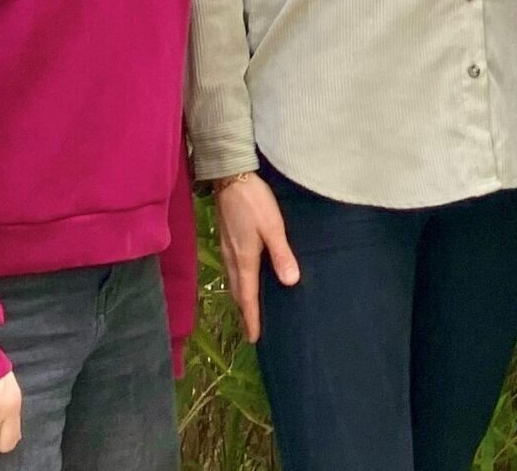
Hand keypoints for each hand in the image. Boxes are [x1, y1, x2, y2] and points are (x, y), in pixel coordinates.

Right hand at [215, 173, 301, 341]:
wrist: (230, 177)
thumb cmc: (253, 202)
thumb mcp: (272, 227)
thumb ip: (281, 254)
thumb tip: (290, 282)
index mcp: (244, 260)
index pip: (248, 297)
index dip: (251, 318)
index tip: (254, 338)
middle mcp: (232, 259)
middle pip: (238, 293)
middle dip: (244, 312)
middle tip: (252, 331)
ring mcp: (227, 250)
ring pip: (234, 282)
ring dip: (241, 298)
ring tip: (249, 311)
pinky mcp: (227, 240)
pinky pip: (232, 270)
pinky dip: (238, 283)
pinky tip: (245, 280)